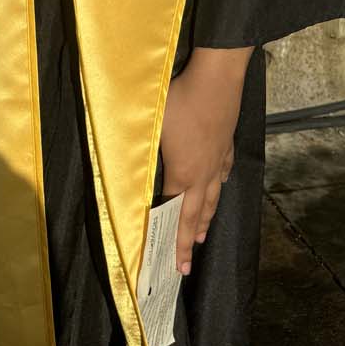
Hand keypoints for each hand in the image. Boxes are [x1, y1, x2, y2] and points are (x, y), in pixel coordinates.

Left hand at [159, 46, 252, 273]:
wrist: (216, 79)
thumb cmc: (180, 100)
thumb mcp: (153, 122)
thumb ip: (138, 142)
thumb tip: (117, 148)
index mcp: (182, 174)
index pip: (173, 214)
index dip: (169, 239)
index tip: (172, 264)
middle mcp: (202, 175)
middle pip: (195, 215)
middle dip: (188, 242)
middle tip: (185, 266)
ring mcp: (218, 161)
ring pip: (212, 198)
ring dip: (205, 219)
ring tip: (202, 235)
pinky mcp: (227, 146)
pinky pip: (222, 173)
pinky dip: (219, 187)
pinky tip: (219, 186)